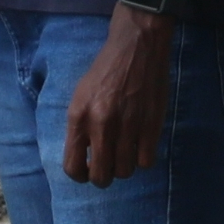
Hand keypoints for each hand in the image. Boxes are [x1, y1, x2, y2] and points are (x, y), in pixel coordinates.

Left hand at [61, 9, 175, 186]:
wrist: (136, 47)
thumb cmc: (106, 71)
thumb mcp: (80, 96)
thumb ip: (79, 127)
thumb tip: (83, 158)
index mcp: (78, 117)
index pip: (73, 167)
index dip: (81, 176)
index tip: (88, 171)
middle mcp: (101, 124)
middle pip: (101, 176)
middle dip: (104, 177)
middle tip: (109, 166)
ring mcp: (128, 125)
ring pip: (125, 171)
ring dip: (125, 167)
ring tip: (126, 151)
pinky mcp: (151, 124)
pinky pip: (146, 161)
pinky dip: (144, 157)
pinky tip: (141, 144)